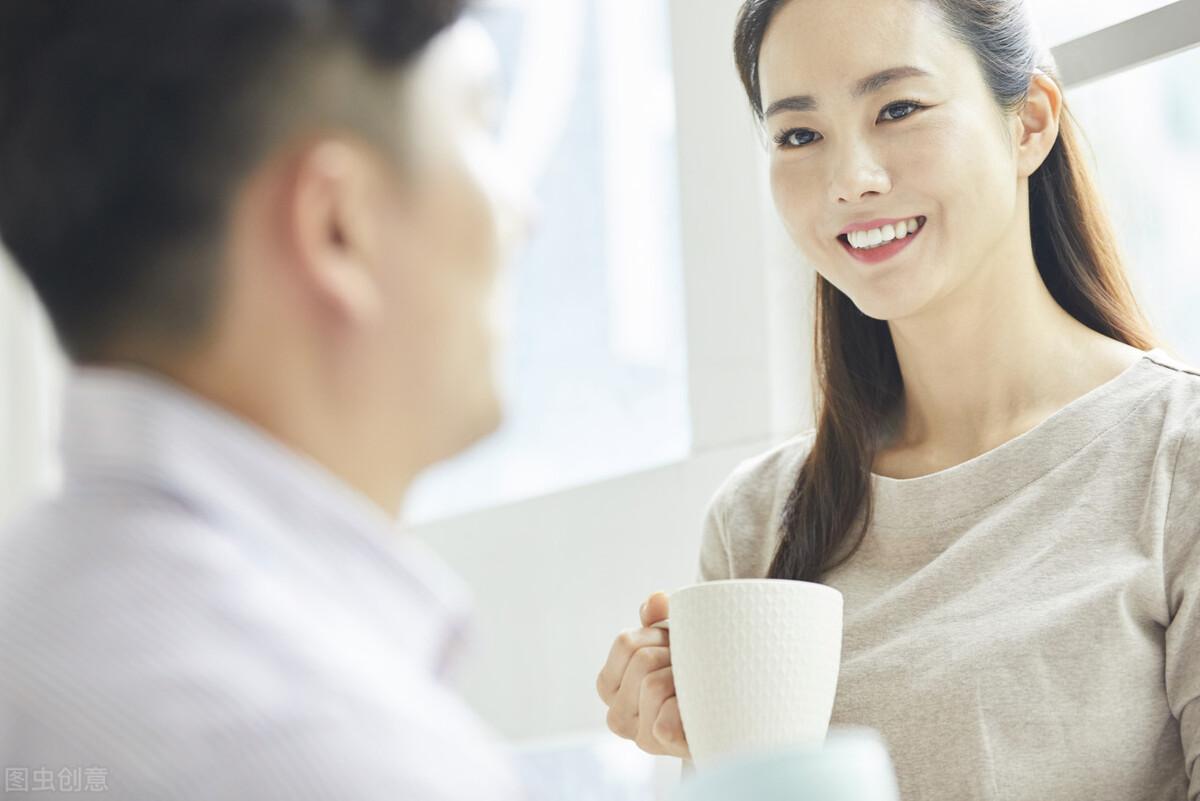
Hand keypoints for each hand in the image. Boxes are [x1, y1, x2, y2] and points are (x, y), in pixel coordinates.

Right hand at [595, 591, 690, 758]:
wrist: (729, 715)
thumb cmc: (693, 671)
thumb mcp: (673, 640)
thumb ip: (659, 616)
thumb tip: (657, 601)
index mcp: (610, 686)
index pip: (626, 643)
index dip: (657, 636)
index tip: (674, 646)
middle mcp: (617, 716)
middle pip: (643, 660)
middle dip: (674, 655)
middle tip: (692, 667)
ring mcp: (641, 737)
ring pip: (653, 684)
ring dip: (686, 677)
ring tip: (699, 686)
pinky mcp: (664, 749)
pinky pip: (665, 721)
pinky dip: (684, 710)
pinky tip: (698, 709)